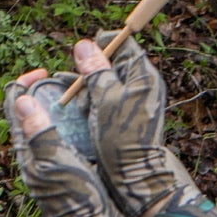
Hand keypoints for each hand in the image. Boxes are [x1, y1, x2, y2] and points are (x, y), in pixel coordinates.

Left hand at [4, 74, 115, 216]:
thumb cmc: (74, 200)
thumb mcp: (57, 161)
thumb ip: (41, 131)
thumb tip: (23, 99)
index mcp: (25, 146)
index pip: (13, 103)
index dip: (26, 82)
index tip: (47, 73)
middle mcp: (31, 151)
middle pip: (29, 109)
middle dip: (45, 89)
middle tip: (69, 81)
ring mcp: (45, 161)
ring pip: (46, 122)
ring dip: (60, 105)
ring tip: (82, 96)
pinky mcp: (60, 168)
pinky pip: (60, 136)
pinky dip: (71, 122)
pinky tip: (90, 122)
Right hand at [73, 35, 190, 216]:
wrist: (134, 174)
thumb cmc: (122, 136)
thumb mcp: (104, 99)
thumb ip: (94, 70)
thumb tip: (84, 45)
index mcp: (142, 74)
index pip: (124, 43)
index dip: (102, 44)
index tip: (82, 52)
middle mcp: (142, 83)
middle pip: (113, 61)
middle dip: (91, 68)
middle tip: (75, 79)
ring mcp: (134, 98)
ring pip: (106, 80)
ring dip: (88, 85)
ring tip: (73, 97)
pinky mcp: (126, 112)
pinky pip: (107, 96)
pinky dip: (92, 99)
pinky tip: (78, 107)